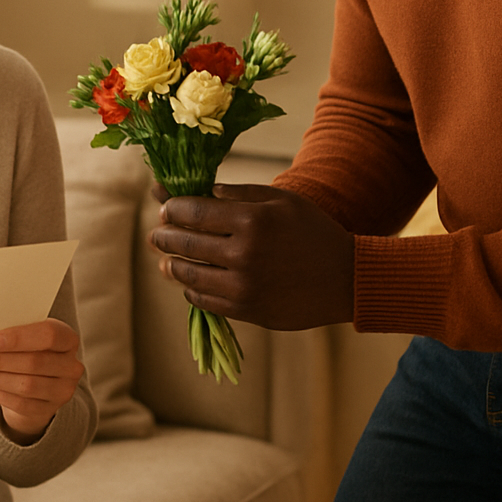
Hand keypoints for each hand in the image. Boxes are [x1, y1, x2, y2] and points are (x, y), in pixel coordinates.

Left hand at [0, 318, 83, 442]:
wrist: (39, 379)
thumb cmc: (30, 349)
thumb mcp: (28, 336)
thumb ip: (14, 334)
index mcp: (68, 339)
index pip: (49, 335)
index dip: (20, 338)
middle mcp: (72, 365)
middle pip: (35, 363)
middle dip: (0, 361)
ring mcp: (64, 390)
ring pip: (27, 386)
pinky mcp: (50, 409)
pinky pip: (22, 404)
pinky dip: (1, 394)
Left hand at [148, 183, 354, 330]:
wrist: (345, 280)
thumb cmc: (313, 232)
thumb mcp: (281, 200)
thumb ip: (239, 193)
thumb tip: (202, 190)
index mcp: (251, 221)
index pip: (193, 212)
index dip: (172, 208)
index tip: (165, 207)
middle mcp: (243, 254)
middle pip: (185, 243)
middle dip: (164, 236)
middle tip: (156, 233)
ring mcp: (243, 286)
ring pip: (188, 274)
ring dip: (171, 265)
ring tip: (166, 260)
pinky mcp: (246, 311)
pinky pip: (204, 300)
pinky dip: (191, 288)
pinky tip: (189, 281)